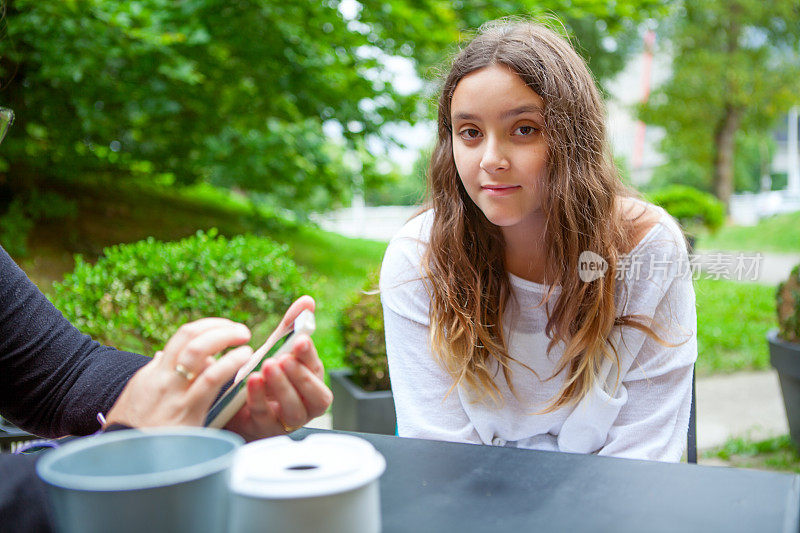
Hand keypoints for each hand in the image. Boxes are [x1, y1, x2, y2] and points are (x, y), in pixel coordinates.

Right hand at [105, 318, 253, 427]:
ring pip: (199, 351)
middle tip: (240, 330)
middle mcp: (162, 377)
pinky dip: (229, 364)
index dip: (207, 328)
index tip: (224, 328)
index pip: (182, 338)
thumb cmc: (134, 434)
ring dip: (225, 338)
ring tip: (246, 340)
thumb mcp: (140, 399)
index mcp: (153, 373)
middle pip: (190, 336)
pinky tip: (243, 359)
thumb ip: (156, 377)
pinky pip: (210, 380)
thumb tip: (164, 356)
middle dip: (218, 327)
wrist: (122, 463)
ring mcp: (174, 392)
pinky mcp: (187, 411)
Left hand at [223, 296, 332, 440]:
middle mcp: (306, 404)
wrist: (231, 404)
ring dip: (282, 387)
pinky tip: (250, 380)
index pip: (318, 369)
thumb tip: (308, 300)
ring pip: (294, 411)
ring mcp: (286, 421)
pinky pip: (265, 417)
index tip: (299, 340)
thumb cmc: (262, 375)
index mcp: (312, 382)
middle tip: (283, 358)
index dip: (310, 355)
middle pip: (316, 396)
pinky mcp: (265, 431)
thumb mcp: (276, 349)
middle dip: (300, 375)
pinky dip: (258, 398)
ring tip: (267, 366)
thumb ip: (291, 326)